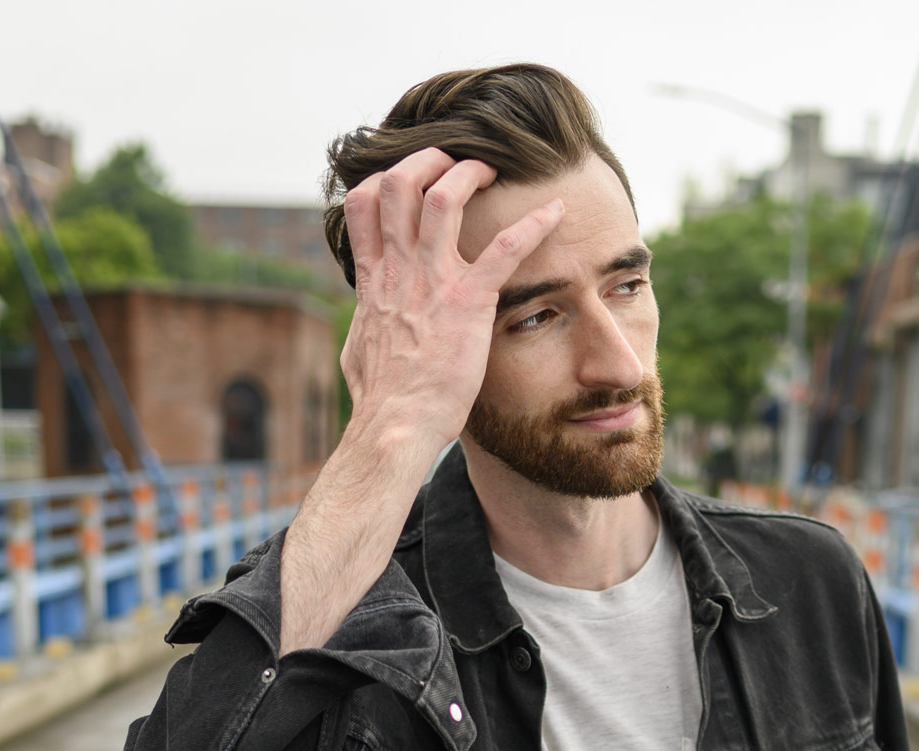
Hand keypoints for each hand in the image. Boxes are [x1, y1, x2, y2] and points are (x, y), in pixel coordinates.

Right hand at [337, 148, 564, 448]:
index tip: (411, 174)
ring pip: (445, 198)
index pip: (364, 203)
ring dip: (471, 173)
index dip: (386, 176)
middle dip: (428, 159)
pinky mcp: (469, 302)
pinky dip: (534, 225)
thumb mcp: (360, 348)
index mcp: (375, 279)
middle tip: (455, 159)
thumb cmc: (382, 398)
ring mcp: (433, 282)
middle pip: (400, 184)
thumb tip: (367, 318)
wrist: (397, 424)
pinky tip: (557, 212)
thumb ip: (368, 321)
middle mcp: (400, 270)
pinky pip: (505, 249)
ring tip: (494, 168)